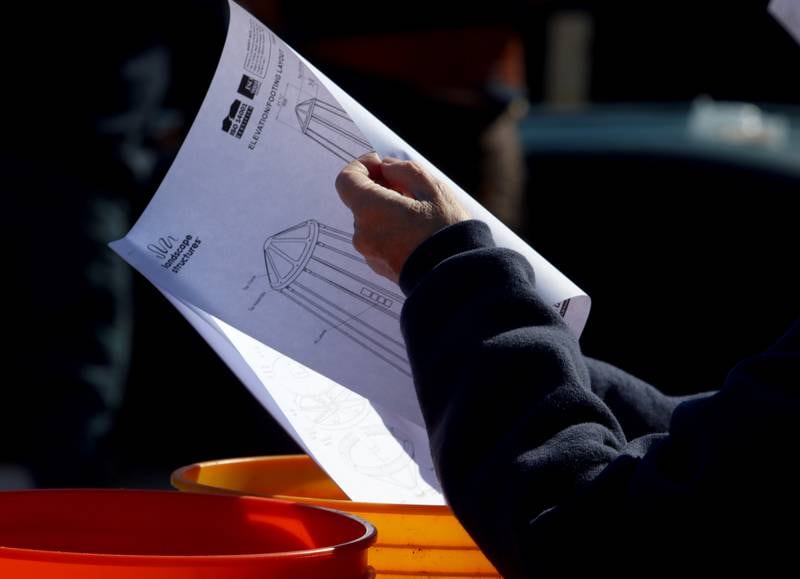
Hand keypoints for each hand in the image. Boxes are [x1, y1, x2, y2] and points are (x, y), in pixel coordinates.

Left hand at [335, 153, 470, 282]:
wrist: (455, 276)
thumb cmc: (446, 233)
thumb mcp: (432, 189)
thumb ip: (404, 171)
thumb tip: (388, 168)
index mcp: (371, 210)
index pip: (347, 180)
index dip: (362, 167)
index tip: (382, 166)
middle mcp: (363, 233)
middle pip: (360, 201)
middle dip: (380, 188)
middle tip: (409, 188)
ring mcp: (370, 253)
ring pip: (371, 221)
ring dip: (387, 210)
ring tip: (418, 212)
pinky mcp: (380, 267)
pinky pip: (378, 240)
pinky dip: (391, 230)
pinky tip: (415, 231)